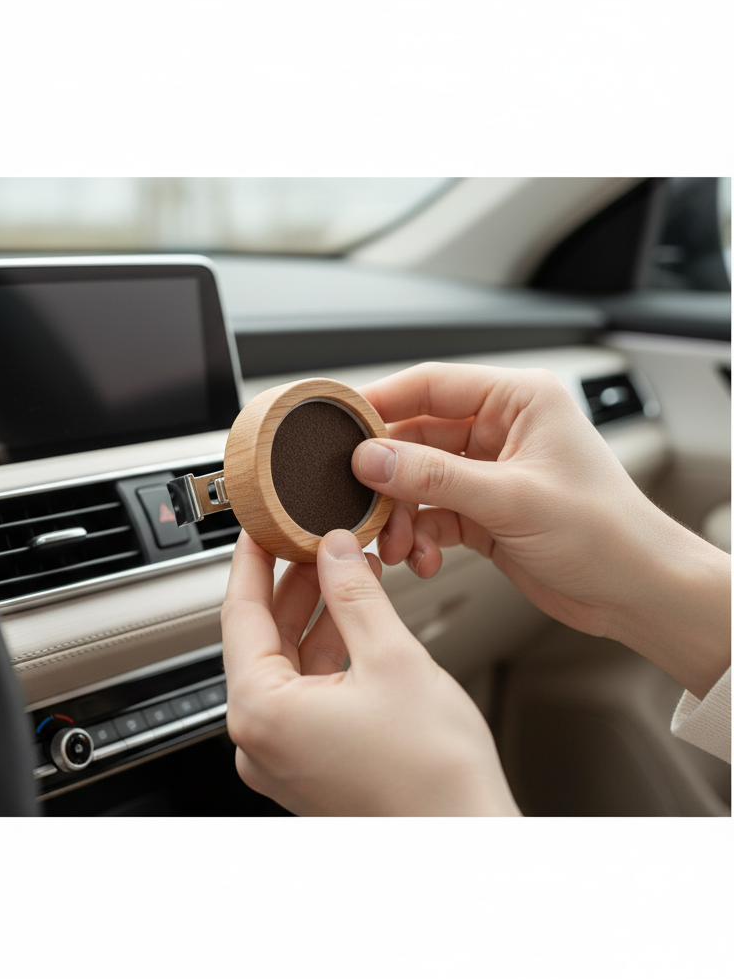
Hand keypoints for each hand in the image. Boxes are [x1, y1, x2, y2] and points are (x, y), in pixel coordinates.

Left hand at [221, 528, 518, 815]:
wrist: (467, 843)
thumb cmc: (433, 776)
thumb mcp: (391, 657)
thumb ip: (354, 594)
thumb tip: (334, 551)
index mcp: (261, 712)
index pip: (240, 614)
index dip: (252, 562)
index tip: (259, 527)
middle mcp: (259, 740)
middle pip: (262, 639)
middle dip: (292, 585)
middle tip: (313, 540)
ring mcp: (283, 757)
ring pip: (286, 666)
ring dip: (314, 617)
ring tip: (344, 571)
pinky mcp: (309, 765)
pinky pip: (304, 695)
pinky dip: (326, 655)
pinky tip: (353, 621)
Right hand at [354, 363, 729, 697]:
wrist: (636, 593)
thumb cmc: (606, 533)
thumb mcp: (511, 498)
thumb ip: (434, 476)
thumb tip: (370, 458)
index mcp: (519, 401)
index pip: (431, 385)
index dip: (382, 402)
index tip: (340, 423)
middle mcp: (500, 430)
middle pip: (416, 438)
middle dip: (387, 476)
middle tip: (362, 501)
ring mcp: (488, 473)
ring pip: (417, 481)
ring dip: (400, 514)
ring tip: (396, 542)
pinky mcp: (482, 512)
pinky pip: (430, 514)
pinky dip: (418, 536)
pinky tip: (421, 556)